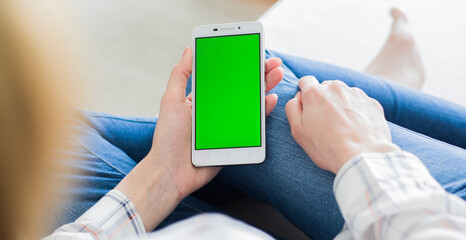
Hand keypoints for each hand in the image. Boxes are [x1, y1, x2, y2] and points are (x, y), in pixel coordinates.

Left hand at [117, 47, 283, 230]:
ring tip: (276, 73)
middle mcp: (216, 110)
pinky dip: (264, 111)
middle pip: (240, 87)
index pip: (223, 77)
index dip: (237, 64)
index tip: (250, 51)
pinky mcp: (235, 139)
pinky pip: (252, 124)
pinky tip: (270, 99)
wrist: (172, 172)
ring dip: (264, 87)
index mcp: (201, 99)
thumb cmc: (167, 138)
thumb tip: (189, 49)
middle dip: (257, 73)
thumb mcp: (170, 100)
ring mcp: (227, 124)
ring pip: (250, 103)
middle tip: (272, 61)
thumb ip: (180, 74)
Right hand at [285, 76, 399, 173]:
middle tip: (325, 122)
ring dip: (341, 105)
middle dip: (324, 100)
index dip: (305, 94)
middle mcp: (335, 87)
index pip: (305, 81)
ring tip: (343, 127)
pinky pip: (359, 103)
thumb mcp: (298, 131)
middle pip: (325, 88)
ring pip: (343, 95)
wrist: (363, 157)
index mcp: (315, 93)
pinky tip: (356, 128)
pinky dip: (356, 112)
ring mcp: (356, 93)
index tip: (309, 107)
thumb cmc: (327, 147)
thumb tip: (298, 98)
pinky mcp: (372, 102)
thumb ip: (292, 109)